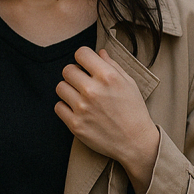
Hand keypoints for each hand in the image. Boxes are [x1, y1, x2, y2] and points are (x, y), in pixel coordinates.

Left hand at [56, 47, 159, 193]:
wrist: (135, 142)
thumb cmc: (134, 110)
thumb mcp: (129, 83)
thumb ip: (112, 65)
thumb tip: (99, 51)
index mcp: (107, 76)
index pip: (81, 53)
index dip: (83, 57)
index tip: (87, 65)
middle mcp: (92, 90)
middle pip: (67, 69)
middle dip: (75, 74)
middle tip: (84, 82)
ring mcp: (82, 108)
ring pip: (60, 87)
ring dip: (68, 89)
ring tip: (80, 96)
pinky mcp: (75, 124)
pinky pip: (58, 106)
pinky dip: (65, 107)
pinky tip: (77, 110)